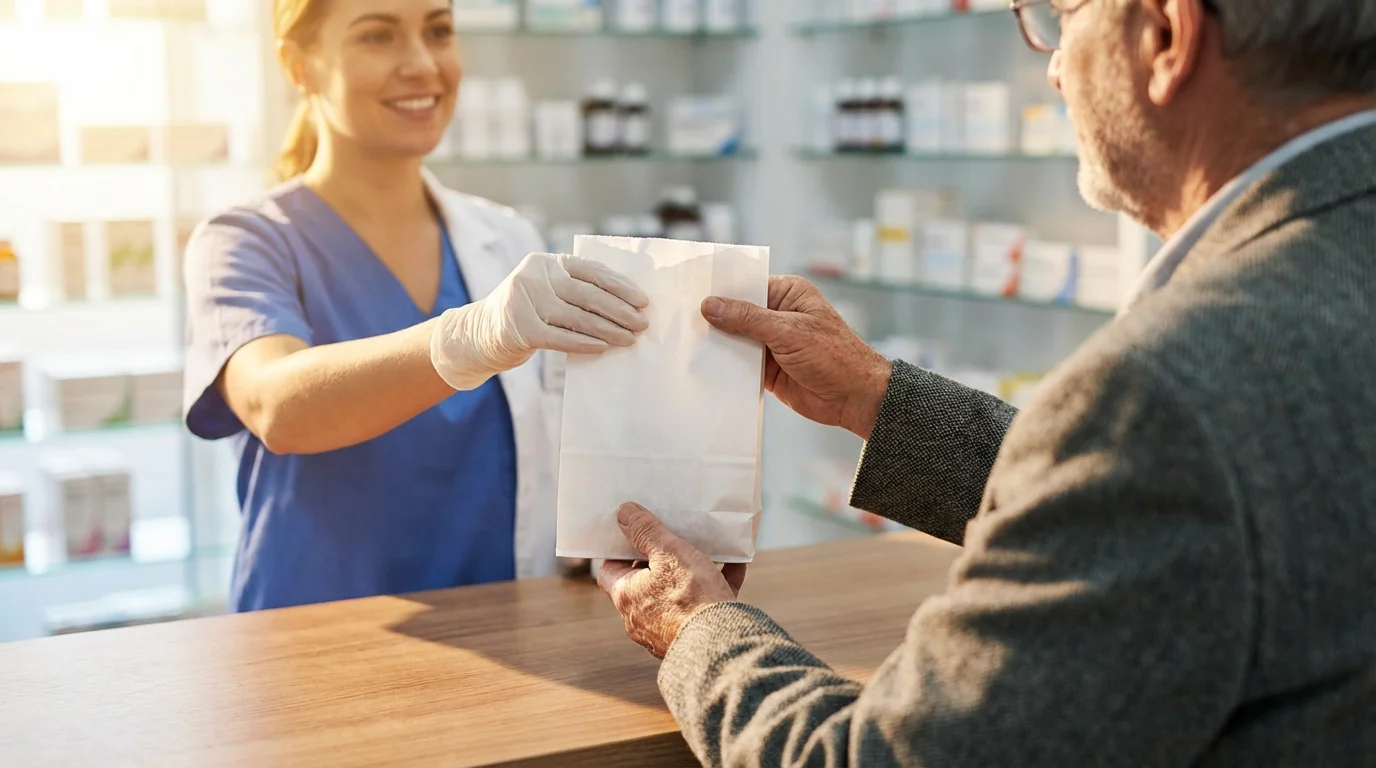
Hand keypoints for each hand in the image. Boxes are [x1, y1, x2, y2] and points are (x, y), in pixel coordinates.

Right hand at [431, 252, 648, 389]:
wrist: (480, 334)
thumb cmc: (527, 312)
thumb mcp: (547, 291)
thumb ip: (575, 289)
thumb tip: (626, 303)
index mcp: (546, 262)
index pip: (591, 270)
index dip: (620, 285)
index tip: (643, 300)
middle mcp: (534, 276)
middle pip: (587, 294)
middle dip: (619, 310)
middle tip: (642, 323)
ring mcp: (525, 301)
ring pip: (577, 317)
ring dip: (608, 330)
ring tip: (629, 339)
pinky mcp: (519, 328)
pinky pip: (560, 338)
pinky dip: (584, 343)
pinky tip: (603, 348)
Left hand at [598, 503, 746, 658]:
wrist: (720, 643)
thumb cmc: (689, 596)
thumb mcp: (668, 553)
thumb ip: (645, 531)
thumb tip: (623, 513)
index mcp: (627, 597)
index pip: (610, 570)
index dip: (619, 550)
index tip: (634, 534)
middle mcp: (641, 619)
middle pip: (644, 583)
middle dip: (658, 561)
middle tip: (670, 539)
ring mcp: (667, 630)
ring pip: (676, 594)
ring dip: (689, 573)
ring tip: (704, 550)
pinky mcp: (694, 635)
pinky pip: (704, 604)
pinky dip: (716, 585)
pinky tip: (735, 564)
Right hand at [702, 276, 891, 439]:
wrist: (855, 398)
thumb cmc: (835, 356)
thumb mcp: (788, 331)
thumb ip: (748, 319)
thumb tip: (711, 305)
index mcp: (788, 294)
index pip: (748, 285)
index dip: (721, 290)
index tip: (691, 292)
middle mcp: (778, 316)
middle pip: (737, 313)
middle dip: (714, 320)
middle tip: (680, 321)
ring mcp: (771, 343)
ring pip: (735, 340)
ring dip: (717, 345)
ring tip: (685, 345)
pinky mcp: (767, 369)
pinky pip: (739, 365)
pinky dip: (725, 367)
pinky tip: (703, 367)